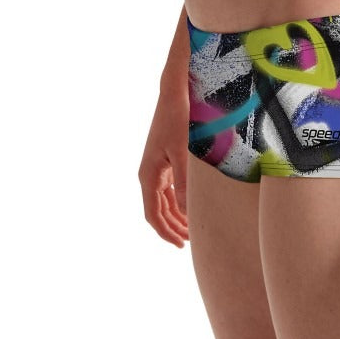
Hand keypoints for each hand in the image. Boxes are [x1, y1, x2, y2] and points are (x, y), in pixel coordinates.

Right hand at [138, 86, 189, 246]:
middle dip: (172, 227)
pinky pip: (168, 188)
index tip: (180, 244)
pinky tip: (189, 206)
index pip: (153, 213)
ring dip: (175, 216)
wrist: (173, 94)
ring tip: (191, 229)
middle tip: (190, 242)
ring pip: (163, 201)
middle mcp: (149, 174)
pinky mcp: (164, 160)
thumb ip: (183, 181)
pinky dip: (177, 201)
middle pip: (157, 210)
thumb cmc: (177, 119)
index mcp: (148, 175)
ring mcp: (156, 167)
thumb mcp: (182, 151)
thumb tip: (185, 210)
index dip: (166, 231)